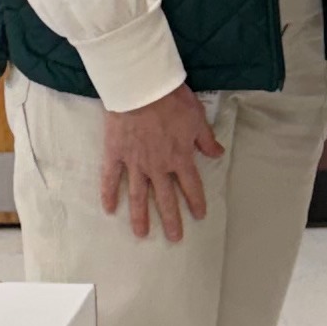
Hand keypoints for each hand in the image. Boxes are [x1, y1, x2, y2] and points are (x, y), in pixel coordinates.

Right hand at [99, 86, 224, 241]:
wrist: (141, 87)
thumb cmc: (172, 100)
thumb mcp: (197, 118)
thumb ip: (206, 139)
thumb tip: (218, 154)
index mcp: (180, 158)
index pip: (191, 185)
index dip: (196, 202)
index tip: (199, 216)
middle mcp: (158, 166)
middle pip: (166, 198)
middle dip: (171, 220)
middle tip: (174, 238)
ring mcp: (134, 163)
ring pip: (138, 195)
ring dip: (140, 216)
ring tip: (141, 234)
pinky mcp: (115, 154)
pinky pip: (110, 178)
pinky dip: (109, 194)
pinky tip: (108, 209)